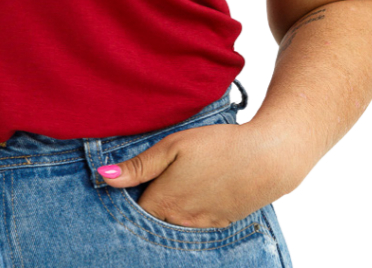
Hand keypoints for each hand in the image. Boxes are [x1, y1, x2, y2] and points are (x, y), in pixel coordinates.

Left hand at [97, 121, 285, 228]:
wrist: (266, 159)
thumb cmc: (217, 146)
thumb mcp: (172, 147)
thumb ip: (138, 166)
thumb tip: (104, 177)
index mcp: (164, 203)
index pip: (132, 208)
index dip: (128, 192)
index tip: (130, 175)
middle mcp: (180, 222)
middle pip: (152, 218)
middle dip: (147, 201)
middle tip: (153, 175)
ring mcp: (201, 226)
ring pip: (172, 223)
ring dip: (168, 207)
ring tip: (176, 180)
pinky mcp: (220, 224)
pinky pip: (194, 224)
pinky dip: (189, 211)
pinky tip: (197, 188)